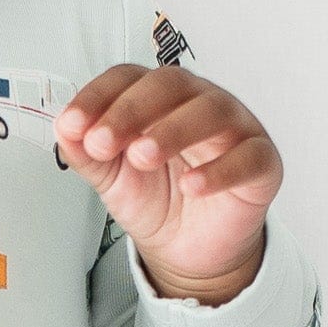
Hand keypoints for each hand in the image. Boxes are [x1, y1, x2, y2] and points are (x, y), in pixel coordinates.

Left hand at [56, 65, 280, 303]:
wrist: (186, 249)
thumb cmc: (156, 199)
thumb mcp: (110, 177)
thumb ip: (87, 153)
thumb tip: (65, 129)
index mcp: (158, 98)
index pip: (128, 77)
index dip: (98, 96)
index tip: (72, 126)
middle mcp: (197, 102)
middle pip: (170, 84)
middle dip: (131, 111)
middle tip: (103, 142)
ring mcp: (234, 128)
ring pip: (211, 111)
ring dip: (172, 131)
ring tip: (141, 156)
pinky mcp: (262, 161)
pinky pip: (248, 156)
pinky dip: (220, 169)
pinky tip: (192, 185)